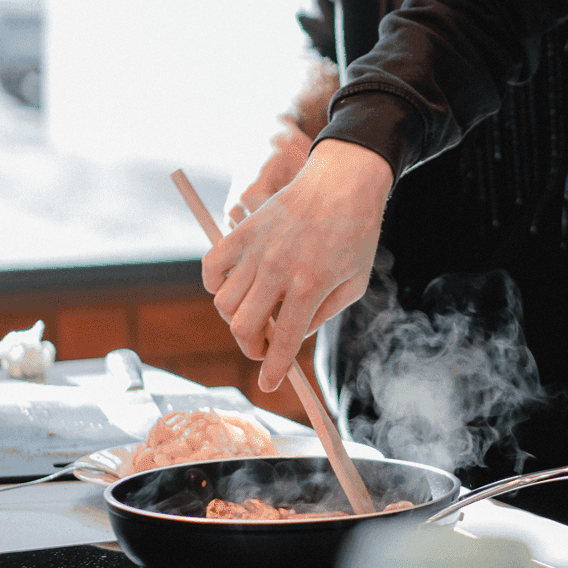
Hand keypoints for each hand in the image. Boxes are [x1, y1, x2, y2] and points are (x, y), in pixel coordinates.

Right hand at [202, 139, 392, 390]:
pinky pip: (210, 269)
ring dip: (236, 318)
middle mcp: (277, 269)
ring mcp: (256, 249)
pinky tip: (237, 287)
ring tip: (257, 313)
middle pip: (242, 327)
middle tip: (263, 346)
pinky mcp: (242, 231)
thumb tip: (291, 336)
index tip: (269, 386)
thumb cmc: (357, 232)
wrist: (343, 182)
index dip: (273, 371)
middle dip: (251, 348)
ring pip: (224, 303)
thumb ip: (322, 315)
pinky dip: (216, 285)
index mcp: (310, 285)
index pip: (281, 342)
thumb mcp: (354, 282)